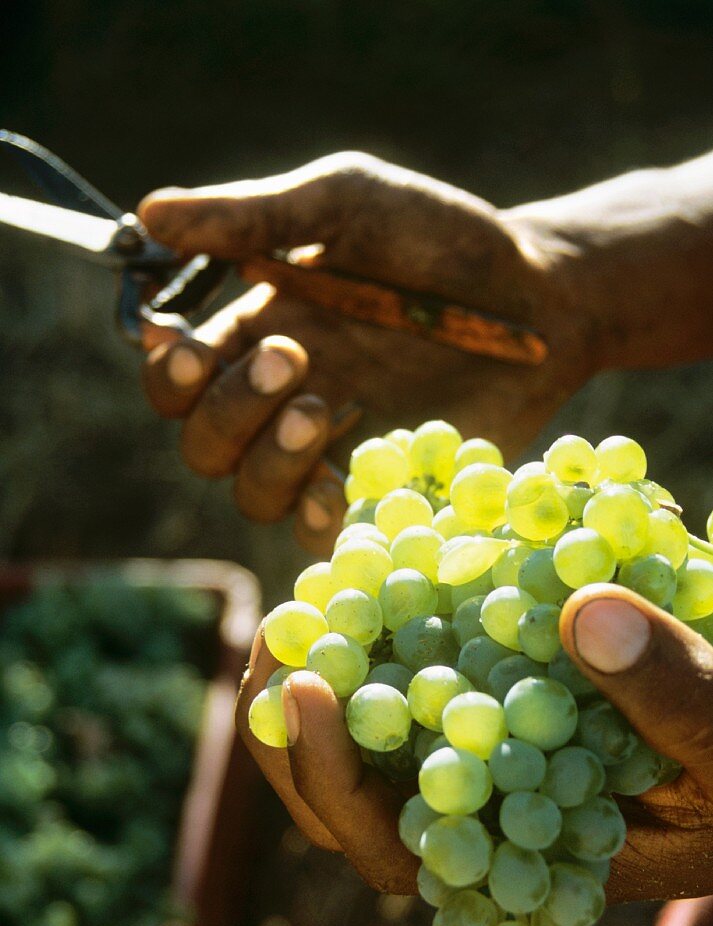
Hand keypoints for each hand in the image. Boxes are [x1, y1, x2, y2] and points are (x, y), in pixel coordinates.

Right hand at [137, 153, 594, 551]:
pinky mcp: (382, 486)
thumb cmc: (439, 240)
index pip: (177, 380)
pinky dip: (315, 518)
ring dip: (267, 460)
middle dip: (227, 411)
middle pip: (204, 446)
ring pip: (252, 493)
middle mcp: (283, 400)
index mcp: (259, 331)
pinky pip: (323, 530)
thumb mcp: (347, 203)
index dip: (170, 377)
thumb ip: (255, 215)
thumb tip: (148, 213)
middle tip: (293, 357)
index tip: (191, 348)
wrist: (541, 294)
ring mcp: (333, 450)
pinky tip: (337, 489)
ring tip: (320, 407)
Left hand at [236, 584, 712, 901]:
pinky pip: (401, 665)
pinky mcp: (477, 685)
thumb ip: (672, 694)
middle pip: (339, 794)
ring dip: (320, 658)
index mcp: (509, 854)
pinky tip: (369, 547)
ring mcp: (468, 745)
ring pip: (357, 729)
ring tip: (311, 581)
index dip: (332, 779)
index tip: (306, 689)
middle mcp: (473, 808)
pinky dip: (376, 614)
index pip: (388, 845)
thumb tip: (584, 616)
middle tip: (281, 626)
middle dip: (288, 719)